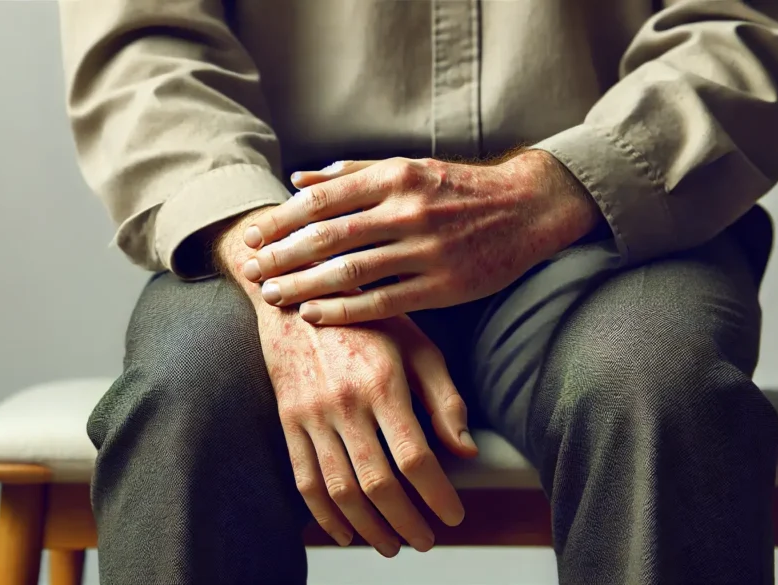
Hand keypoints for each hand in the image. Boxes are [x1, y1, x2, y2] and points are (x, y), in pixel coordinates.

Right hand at [216, 220, 478, 556]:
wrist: (297, 297)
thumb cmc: (368, 321)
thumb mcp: (417, 347)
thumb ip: (444, 399)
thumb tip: (465, 452)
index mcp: (383, 383)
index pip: (414, 457)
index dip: (436, 495)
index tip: (454, 517)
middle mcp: (344, 402)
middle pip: (377, 483)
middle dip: (406, 522)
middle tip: (427, 541)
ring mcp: (311, 415)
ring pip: (339, 490)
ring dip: (369, 528)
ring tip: (393, 545)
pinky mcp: (289, 422)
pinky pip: (305, 481)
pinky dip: (326, 517)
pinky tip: (348, 533)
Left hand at [239, 151, 600, 324]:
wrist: (526, 209)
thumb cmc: (459, 188)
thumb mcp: (409, 168)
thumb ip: (353, 173)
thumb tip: (298, 179)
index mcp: (396, 177)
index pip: (323, 199)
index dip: (281, 219)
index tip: (253, 235)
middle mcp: (408, 210)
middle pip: (328, 236)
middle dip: (282, 255)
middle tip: (251, 271)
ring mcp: (426, 250)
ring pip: (350, 271)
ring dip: (303, 285)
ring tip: (273, 295)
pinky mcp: (443, 286)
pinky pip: (382, 302)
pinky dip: (344, 309)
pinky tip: (315, 314)